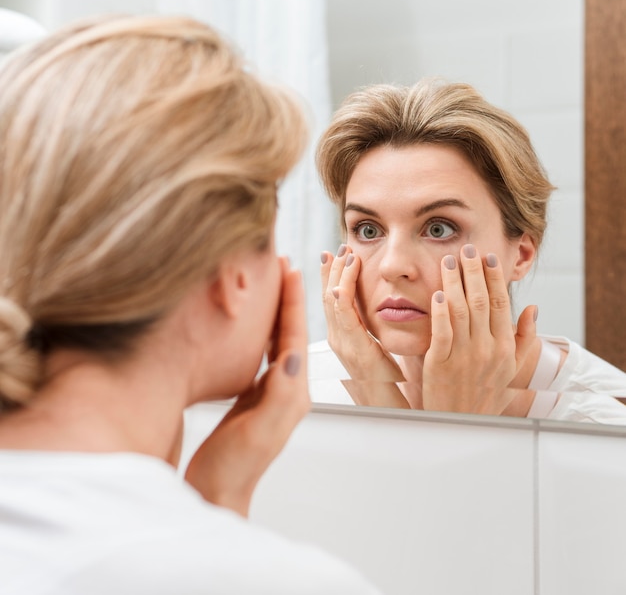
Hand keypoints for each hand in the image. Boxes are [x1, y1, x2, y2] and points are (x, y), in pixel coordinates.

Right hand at [184, 259, 309, 516]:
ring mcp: (269, 391)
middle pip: (289, 333)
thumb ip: (280, 392)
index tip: (289, 269)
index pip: (294, 337)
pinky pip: (260, 354)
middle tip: (280, 266)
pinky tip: (250, 323)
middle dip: (286, 299)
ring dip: (274, 312)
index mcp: (293, 392)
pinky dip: (259, 332)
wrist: (217, 492)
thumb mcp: (260, 428)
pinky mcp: (251, 396)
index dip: (292, 302)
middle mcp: (286, 388)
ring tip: (267, 285)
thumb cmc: (236, 466)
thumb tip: (293, 354)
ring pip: (276, 341)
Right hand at [322, 245, 408, 406]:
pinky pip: (345, 320)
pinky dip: (341, 299)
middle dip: (331, 270)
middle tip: (336, 247)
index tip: (333, 253)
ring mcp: (343, 346)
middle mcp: (338, 340)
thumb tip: (375, 309)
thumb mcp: (377, 349)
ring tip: (343, 254)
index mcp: (343, 337)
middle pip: (327, 296)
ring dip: (337, 276)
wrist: (391, 411)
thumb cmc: (388, 382)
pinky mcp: (355, 353)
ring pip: (333, 303)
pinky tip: (341, 284)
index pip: (331, 299)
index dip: (330, 275)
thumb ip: (372, 330)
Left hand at [422, 244, 536, 414]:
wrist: (462, 425)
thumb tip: (533, 308)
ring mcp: (463, 357)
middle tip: (466, 249)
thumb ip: (524, 339)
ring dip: (454, 282)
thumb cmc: (484, 396)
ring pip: (460, 311)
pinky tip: (437, 293)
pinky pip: (441, 333)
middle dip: (473, 272)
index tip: (488, 257)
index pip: (500, 304)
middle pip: (481, 301)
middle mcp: (487, 350)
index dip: (494, 278)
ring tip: (447, 261)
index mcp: (504, 349)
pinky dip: (440, 311)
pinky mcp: (440, 365)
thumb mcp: (511, 370)